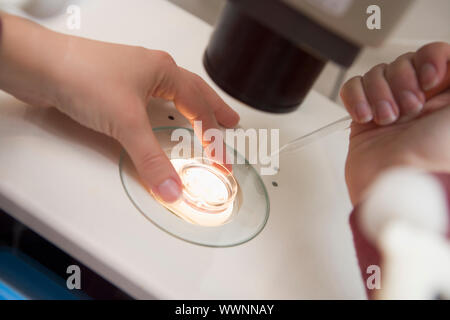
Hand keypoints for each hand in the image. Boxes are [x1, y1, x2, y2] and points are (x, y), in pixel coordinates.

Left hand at [0, 14, 239, 202]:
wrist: (40, 67)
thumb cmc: (81, 75)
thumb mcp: (126, 122)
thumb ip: (151, 159)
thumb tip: (170, 187)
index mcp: (164, 71)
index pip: (199, 109)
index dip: (214, 138)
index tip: (222, 160)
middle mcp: (152, 71)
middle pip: (194, 93)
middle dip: (214, 110)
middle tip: (231, 122)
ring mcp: (133, 77)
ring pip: (173, 94)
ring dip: (191, 108)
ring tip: (203, 119)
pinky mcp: (115, 88)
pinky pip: (152, 101)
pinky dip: (165, 112)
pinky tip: (160, 119)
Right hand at [341, 42, 449, 204]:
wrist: (398, 184)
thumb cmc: (436, 155)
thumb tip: (449, 62)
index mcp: (445, 95)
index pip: (435, 54)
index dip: (429, 59)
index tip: (430, 79)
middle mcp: (418, 99)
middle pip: (403, 62)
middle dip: (402, 81)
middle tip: (409, 108)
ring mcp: (389, 107)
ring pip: (376, 73)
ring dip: (379, 94)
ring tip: (387, 119)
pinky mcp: (363, 117)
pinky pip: (352, 88)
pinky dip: (356, 98)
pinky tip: (366, 117)